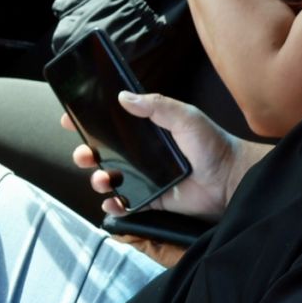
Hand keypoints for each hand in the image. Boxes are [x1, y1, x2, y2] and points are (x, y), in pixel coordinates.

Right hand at [64, 92, 238, 217]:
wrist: (231, 180)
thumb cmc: (213, 145)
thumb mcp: (186, 117)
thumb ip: (156, 105)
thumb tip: (123, 97)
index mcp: (147, 130)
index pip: (112, 123)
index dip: (89, 122)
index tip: (70, 120)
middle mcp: (142, 154)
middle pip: (102, 152)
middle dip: (86, 153)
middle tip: (83, 154)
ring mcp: (144, 178)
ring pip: (108, 178)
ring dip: (97, 178)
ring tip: (102, 178)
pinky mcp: (150, 200)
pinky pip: (125, 204)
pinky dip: (114, 205)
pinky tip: (113, 200)